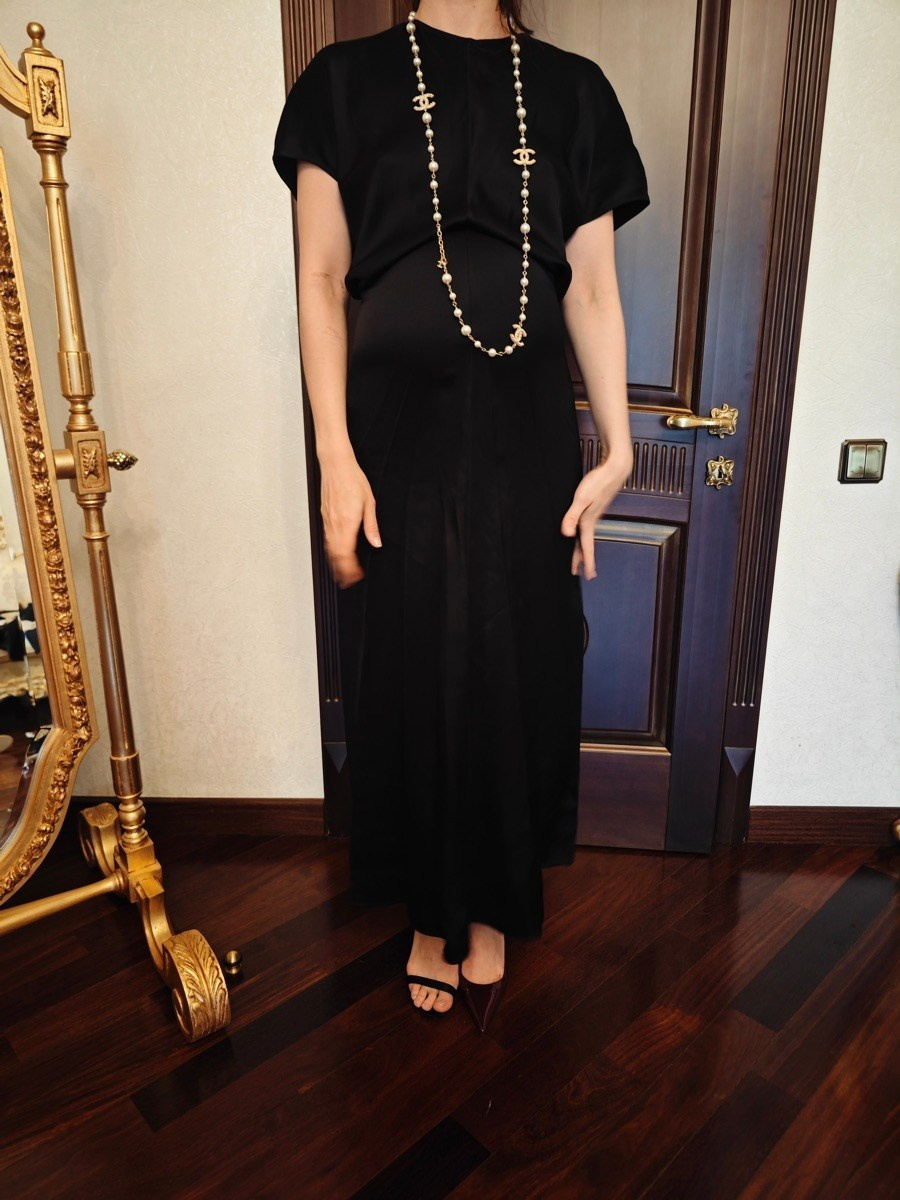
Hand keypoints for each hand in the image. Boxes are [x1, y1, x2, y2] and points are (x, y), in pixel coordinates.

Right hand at [319, 453, 381, 587]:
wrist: (336, 464)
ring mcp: (328, 520)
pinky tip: (335, 553)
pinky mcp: (324, 516)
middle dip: (342, 571)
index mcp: (347, 522)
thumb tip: (376, 542)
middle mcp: (335, 524)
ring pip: (329, 548)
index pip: (347, 553)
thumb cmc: (352, 479)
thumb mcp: (369, 503)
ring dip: (335, 562)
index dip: (351, 568)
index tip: (356, 576)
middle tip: (348, 581)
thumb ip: (372, 526)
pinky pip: (326, 538)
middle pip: (336, 555)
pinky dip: (330, 550)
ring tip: (341, 573)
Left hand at [561, 453, 631, 579]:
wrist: (615, 469)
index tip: (588, 576)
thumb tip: (566, 535)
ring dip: (582, 548)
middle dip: (582, 559)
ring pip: (585, 536)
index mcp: (588, 521)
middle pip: (585, 544)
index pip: (586, 547)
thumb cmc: (598, 481)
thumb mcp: (581, 498)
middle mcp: (592, 520)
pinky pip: (586, 526)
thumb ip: (572, 516)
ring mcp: (594, 514)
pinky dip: (583, 535)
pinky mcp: (594, 507)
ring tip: (578, 557)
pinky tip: (581, 531)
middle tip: (580, 573)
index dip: (586, 562)